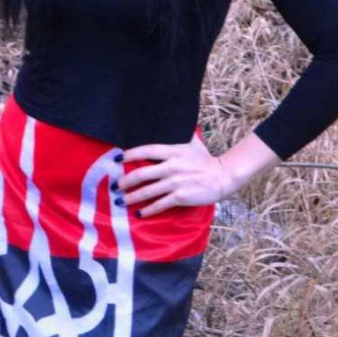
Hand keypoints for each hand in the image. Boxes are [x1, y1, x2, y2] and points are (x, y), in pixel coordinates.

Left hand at [116, 134, 244, 217]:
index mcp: (173, 151)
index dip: (130, 154)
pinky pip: (160, 204)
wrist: (222, 177)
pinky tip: (139, 213)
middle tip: (115, 185)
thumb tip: (171, 123)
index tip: (117, 159)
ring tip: (120, 201)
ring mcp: (175, 183)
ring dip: (132, 197)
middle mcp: (172, 167)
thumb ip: (181, 135)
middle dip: (126, 180)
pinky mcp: (180, 197)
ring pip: (148, 191)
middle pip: (142, 173)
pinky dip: (148, 210)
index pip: (147, 151)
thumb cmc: (206, 160)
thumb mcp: (193, 143)